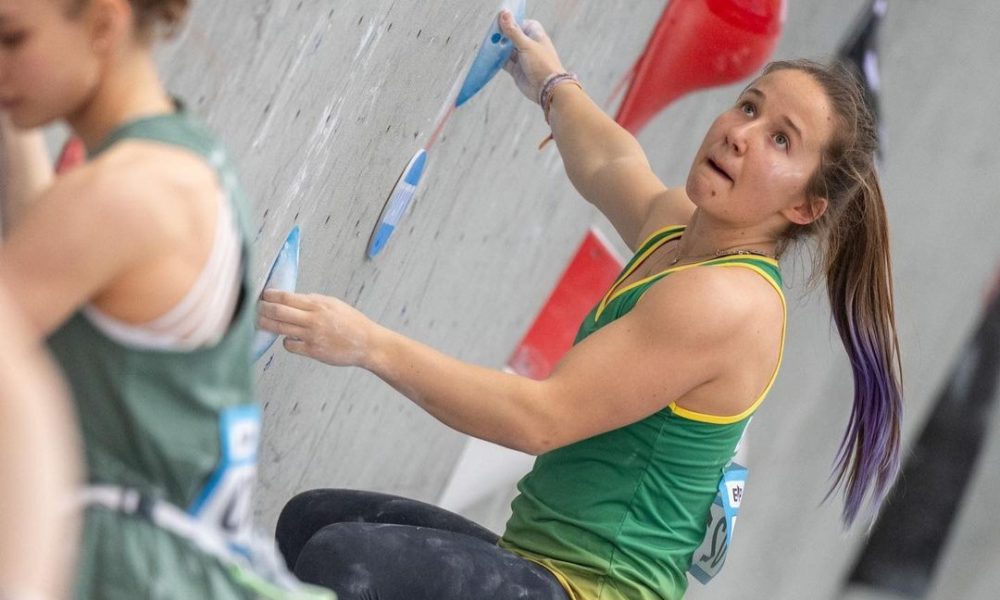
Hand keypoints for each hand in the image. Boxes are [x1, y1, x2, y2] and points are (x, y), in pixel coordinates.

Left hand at [257, 290, 376, 367]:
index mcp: (318, 305)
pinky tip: (288, 339)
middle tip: (255, 308)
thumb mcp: (334, 304)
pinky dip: (285, 341)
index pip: (286, 297)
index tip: (263, 295)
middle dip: (262, 309)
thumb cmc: (352, 322)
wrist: (367, 343)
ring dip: (266, 324)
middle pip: (278, 311)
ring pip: (279, 328)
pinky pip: (289, 345)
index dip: (270, 296)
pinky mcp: (312, 351)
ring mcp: (311, 336)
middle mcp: (313, 319)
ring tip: (259, 322)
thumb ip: (313, 301)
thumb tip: (293, 299)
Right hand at [499, 11, 565, 103]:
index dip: (512, 23)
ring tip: (488, 44)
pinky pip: (505, 62)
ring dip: (499, 48)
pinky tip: (490, 56)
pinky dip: (498, 60)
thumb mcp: (526, 44)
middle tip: (491, 34)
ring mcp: (522, 58)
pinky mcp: (517, 70)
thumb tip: (504, 14)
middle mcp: (529, 46)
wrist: (546, 88)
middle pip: (513, 37)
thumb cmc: (542, 64)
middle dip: (502, 36)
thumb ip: (513, 31)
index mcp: (535, 35)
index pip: (522, 24)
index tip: (500, 22)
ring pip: (507, 50)